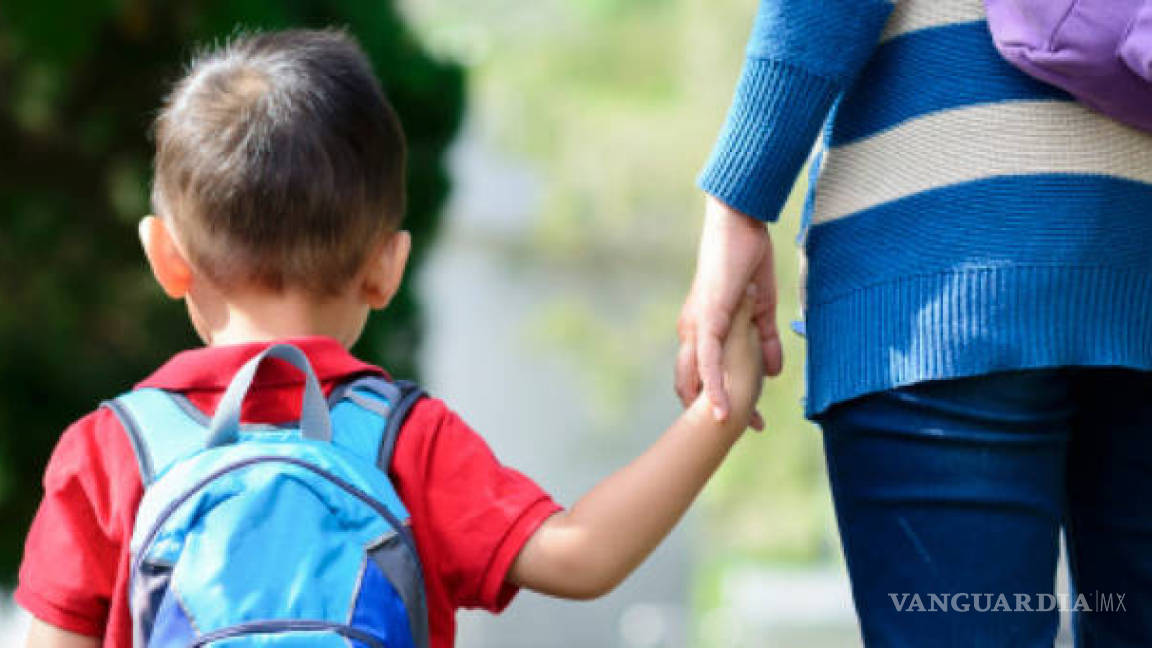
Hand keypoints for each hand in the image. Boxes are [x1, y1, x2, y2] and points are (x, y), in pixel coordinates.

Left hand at [676, 195, 782, 427]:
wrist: (739, 225)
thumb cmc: (746, 260)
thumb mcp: (761, 309)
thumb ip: (766, 341)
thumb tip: (776, 372)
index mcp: (703, 330)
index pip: (705, 375)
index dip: (720, 400)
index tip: (742, 422)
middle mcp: (693, 333)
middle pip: (694, 384)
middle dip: (715, 412)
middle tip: (742, 433)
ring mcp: (697, 327)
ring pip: (698, 379)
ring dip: (713, 408)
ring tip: (730, 433)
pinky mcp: (707, 320)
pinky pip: (707, 361)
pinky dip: (714, 387)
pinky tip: (722, 411)